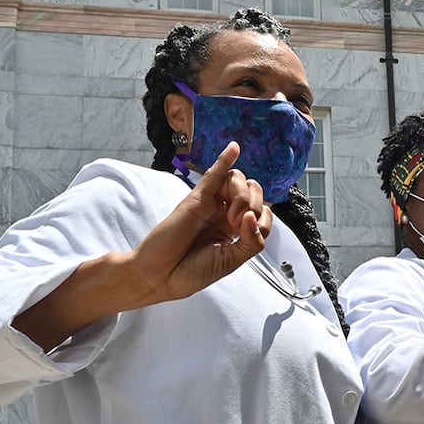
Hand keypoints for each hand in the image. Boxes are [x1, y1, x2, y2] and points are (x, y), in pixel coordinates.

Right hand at [126, 142, 272, 306]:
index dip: (262, 219)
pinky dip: (225, 160)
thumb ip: (252, 242)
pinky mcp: (196, 198)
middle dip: (254, 205)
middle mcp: (226, 213)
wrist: (161, 275)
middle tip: (238, 225)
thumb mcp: (232, 261)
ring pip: (238, 182)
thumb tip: (254, 216)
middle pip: (253, 193)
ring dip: (243, 197)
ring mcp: (212, 204)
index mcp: (236, 229)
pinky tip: (234, 149)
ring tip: (232, 218)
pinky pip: (213, 174)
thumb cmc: (191, 271)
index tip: (247, 233)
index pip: (263, 212)